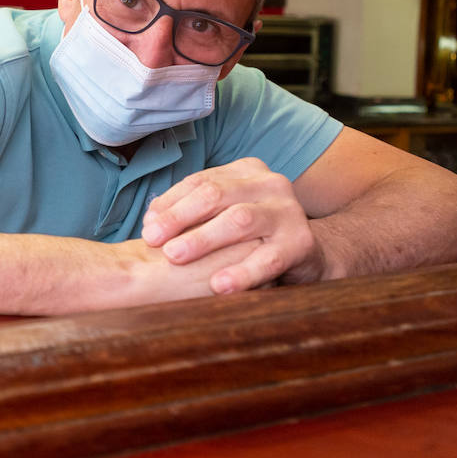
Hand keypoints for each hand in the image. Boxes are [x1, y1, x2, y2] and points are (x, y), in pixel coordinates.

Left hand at [140, 157, 323, 293]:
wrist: (309, 253)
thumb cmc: (254, 233)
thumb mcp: (225, 213)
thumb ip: (192, 212)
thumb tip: (150, 220)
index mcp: (247, 171)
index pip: (200, 181)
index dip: (170, 203)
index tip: (147, 226)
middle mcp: (270, 184)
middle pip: (215, 195)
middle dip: (179, 218)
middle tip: (152, 239)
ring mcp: (288, 212)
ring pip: (239, 220)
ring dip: (202, 239)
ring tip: (174, 257)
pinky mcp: (301, 243)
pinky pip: (267, 259)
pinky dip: (241, 273)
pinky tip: (218, 286)